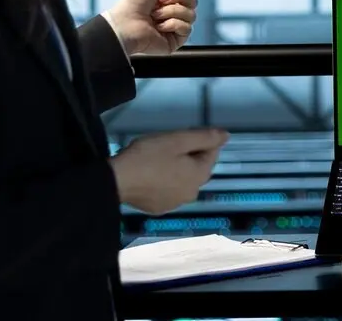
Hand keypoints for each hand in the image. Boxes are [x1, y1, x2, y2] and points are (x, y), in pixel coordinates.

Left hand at [103, 0, 199, 55]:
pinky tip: (159, 27)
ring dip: (172, 11)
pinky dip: (172, 24)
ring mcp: (175, 27)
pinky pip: (187, 28)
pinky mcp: (176, 40)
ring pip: (191, 14)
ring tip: (155, 16)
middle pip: (193, 0)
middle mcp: (172, 13)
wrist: (125, 24)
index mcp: (166, 0)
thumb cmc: (132, 4)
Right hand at [110, 127, 227, 214]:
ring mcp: (174, 204)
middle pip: (197, 167)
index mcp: (200, 176)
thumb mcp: (178, 140)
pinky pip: (168, 190)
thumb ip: (204, 137)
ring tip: (157, 158)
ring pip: (182, 179)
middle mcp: (192, 193)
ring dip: (176, 168)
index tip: (181, 134)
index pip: (211, 152)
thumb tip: (226, 136)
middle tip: (167, 145)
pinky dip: (164, 181)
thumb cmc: (149, 156)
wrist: (116, 181)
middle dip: (188, 154)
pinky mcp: (158, 208)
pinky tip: (150, 174)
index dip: (199, 139)